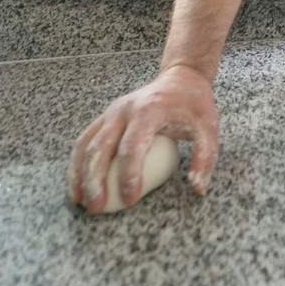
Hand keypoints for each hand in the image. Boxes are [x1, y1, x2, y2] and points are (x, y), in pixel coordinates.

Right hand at [68, 63, 219, 212]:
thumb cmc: (194, 105)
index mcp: (149, 111)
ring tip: (78, 201)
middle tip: (96, 207)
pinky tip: (76, 186)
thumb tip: (196, 188)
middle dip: (95, 179)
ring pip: (86, 144)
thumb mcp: (209, 127)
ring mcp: (111, 113)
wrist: (180, 77)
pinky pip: (85, 141)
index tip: (129, 199)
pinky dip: (77, 164)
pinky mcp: (105, 118)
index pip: (132, 146)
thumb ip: (204, 157)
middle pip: (101, 147)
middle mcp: (124, 110)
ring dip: (79, 174)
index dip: (128, 174)